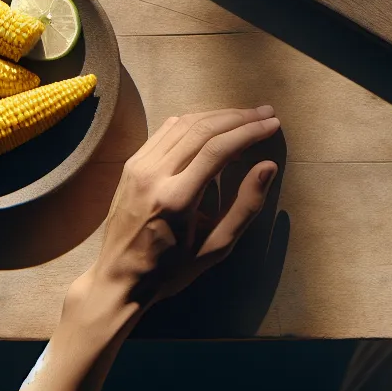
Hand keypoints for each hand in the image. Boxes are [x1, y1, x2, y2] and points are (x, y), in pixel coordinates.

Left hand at [88, 105, 280, 304]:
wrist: (119, 277)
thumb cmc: (172, 268)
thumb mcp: (216, 247)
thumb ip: (245, 206)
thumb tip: (268, 166)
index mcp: (176, 199)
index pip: (217, 150)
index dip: (248, 132)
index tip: (272, 124)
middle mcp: (154, 175)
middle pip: (201, 129)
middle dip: (238, 117)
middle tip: (266, 113)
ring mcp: (138, 166)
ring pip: (183, 123)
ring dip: (217, 115)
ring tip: (245, 116)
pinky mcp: (131, 163)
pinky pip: (166, 130)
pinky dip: (194, 121)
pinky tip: (213, 123)